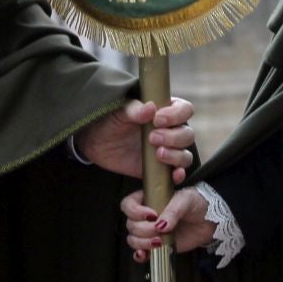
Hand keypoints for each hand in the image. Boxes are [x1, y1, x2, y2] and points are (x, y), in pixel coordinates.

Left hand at [75, 98, 195, 182]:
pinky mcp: (159, 169)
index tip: (158, 119)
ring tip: (158, 154)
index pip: (184, 109)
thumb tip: (151, 107)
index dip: (177, 114)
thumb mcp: (119, 111)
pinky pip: (177, 173)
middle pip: (187, 134)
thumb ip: (134, 109)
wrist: (95, 142)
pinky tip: (174, 174)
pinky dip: (179, 174)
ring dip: (176, 155)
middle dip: (173, 137)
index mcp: (164, 111)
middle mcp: (169, 131)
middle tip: (152, 137)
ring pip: (185, 155)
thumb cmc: (109, 120)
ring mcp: (166, 150)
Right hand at [120, 187, 216, 261]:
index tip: (151, 214)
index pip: (128, 205)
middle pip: (130, 225)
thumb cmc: (197, 203)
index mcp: (148, 199)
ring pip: (133, 239)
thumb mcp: (185, 200)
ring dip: (143, 243)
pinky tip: (145, 254)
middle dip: (144, 229)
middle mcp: (146, 216)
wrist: (210, 220)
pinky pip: (140, 253)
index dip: (135, 211)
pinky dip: (140, 255)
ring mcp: (150, 232)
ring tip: (159, 241)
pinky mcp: (156, 246)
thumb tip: (161, 225)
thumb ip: (172, 211)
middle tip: (160, 229)